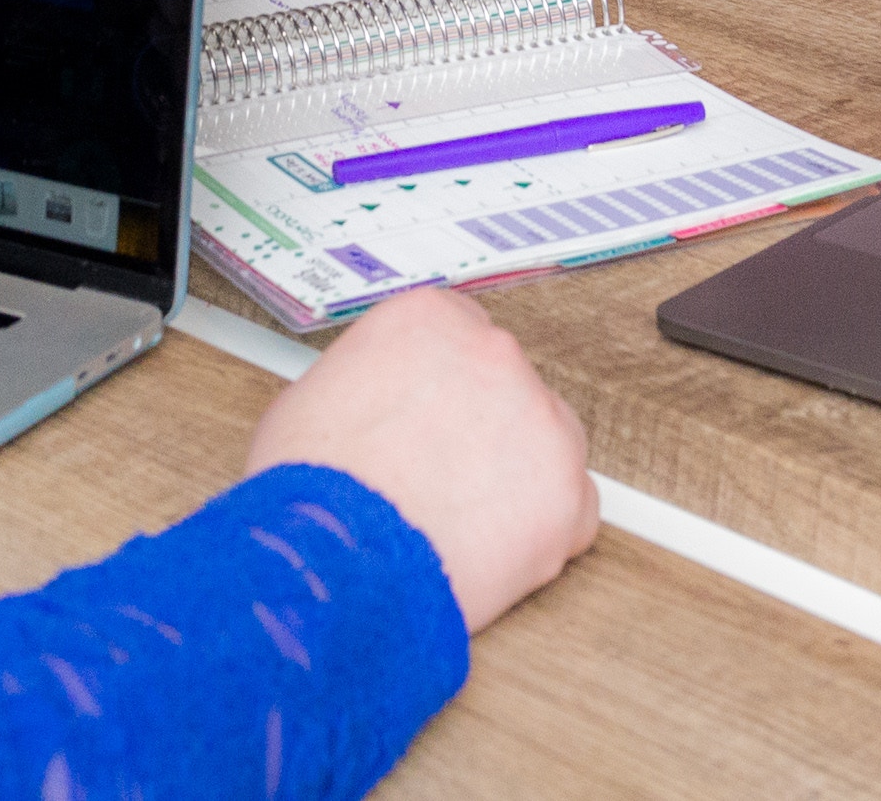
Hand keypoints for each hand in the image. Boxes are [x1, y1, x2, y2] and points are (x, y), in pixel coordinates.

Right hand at [246, 287, 597, 634]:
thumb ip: (364, 386)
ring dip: (516, 475)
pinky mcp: (567, 493)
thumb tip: (370, 410)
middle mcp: (492, 355)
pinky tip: (494, 551)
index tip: (433, 418)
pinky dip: (543, 532)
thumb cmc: (308, 489)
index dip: (442, 387)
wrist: (331, 560)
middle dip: (480, 429)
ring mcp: (539, 421)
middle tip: (441, 475)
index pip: (458, 336)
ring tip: (462, 521)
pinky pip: (573, 509)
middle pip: (505, 386)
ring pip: (548, 443)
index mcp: (428, 319)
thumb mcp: (310, 398)